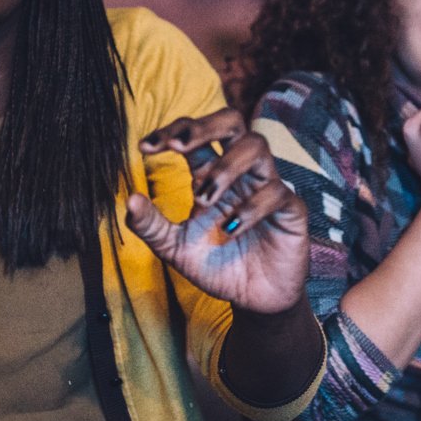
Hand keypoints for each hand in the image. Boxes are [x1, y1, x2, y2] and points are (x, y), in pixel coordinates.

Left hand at [128, 109, 308, 315]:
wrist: (251, 300)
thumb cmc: (216, 265)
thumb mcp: (175, 248)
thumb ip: (151, 226)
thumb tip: (129, 200)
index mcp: (210, 173)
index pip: (194, 135)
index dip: (171, 132)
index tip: (144, 147)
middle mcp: (239, 173)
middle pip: (232, 121)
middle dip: (204, 126)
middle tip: (177, 145)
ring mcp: (266, 187)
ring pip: (256, 146)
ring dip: (225, 167)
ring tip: (203, 197)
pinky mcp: (290, 210)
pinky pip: (275, 192)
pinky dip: (249, 209)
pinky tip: (230, 229)